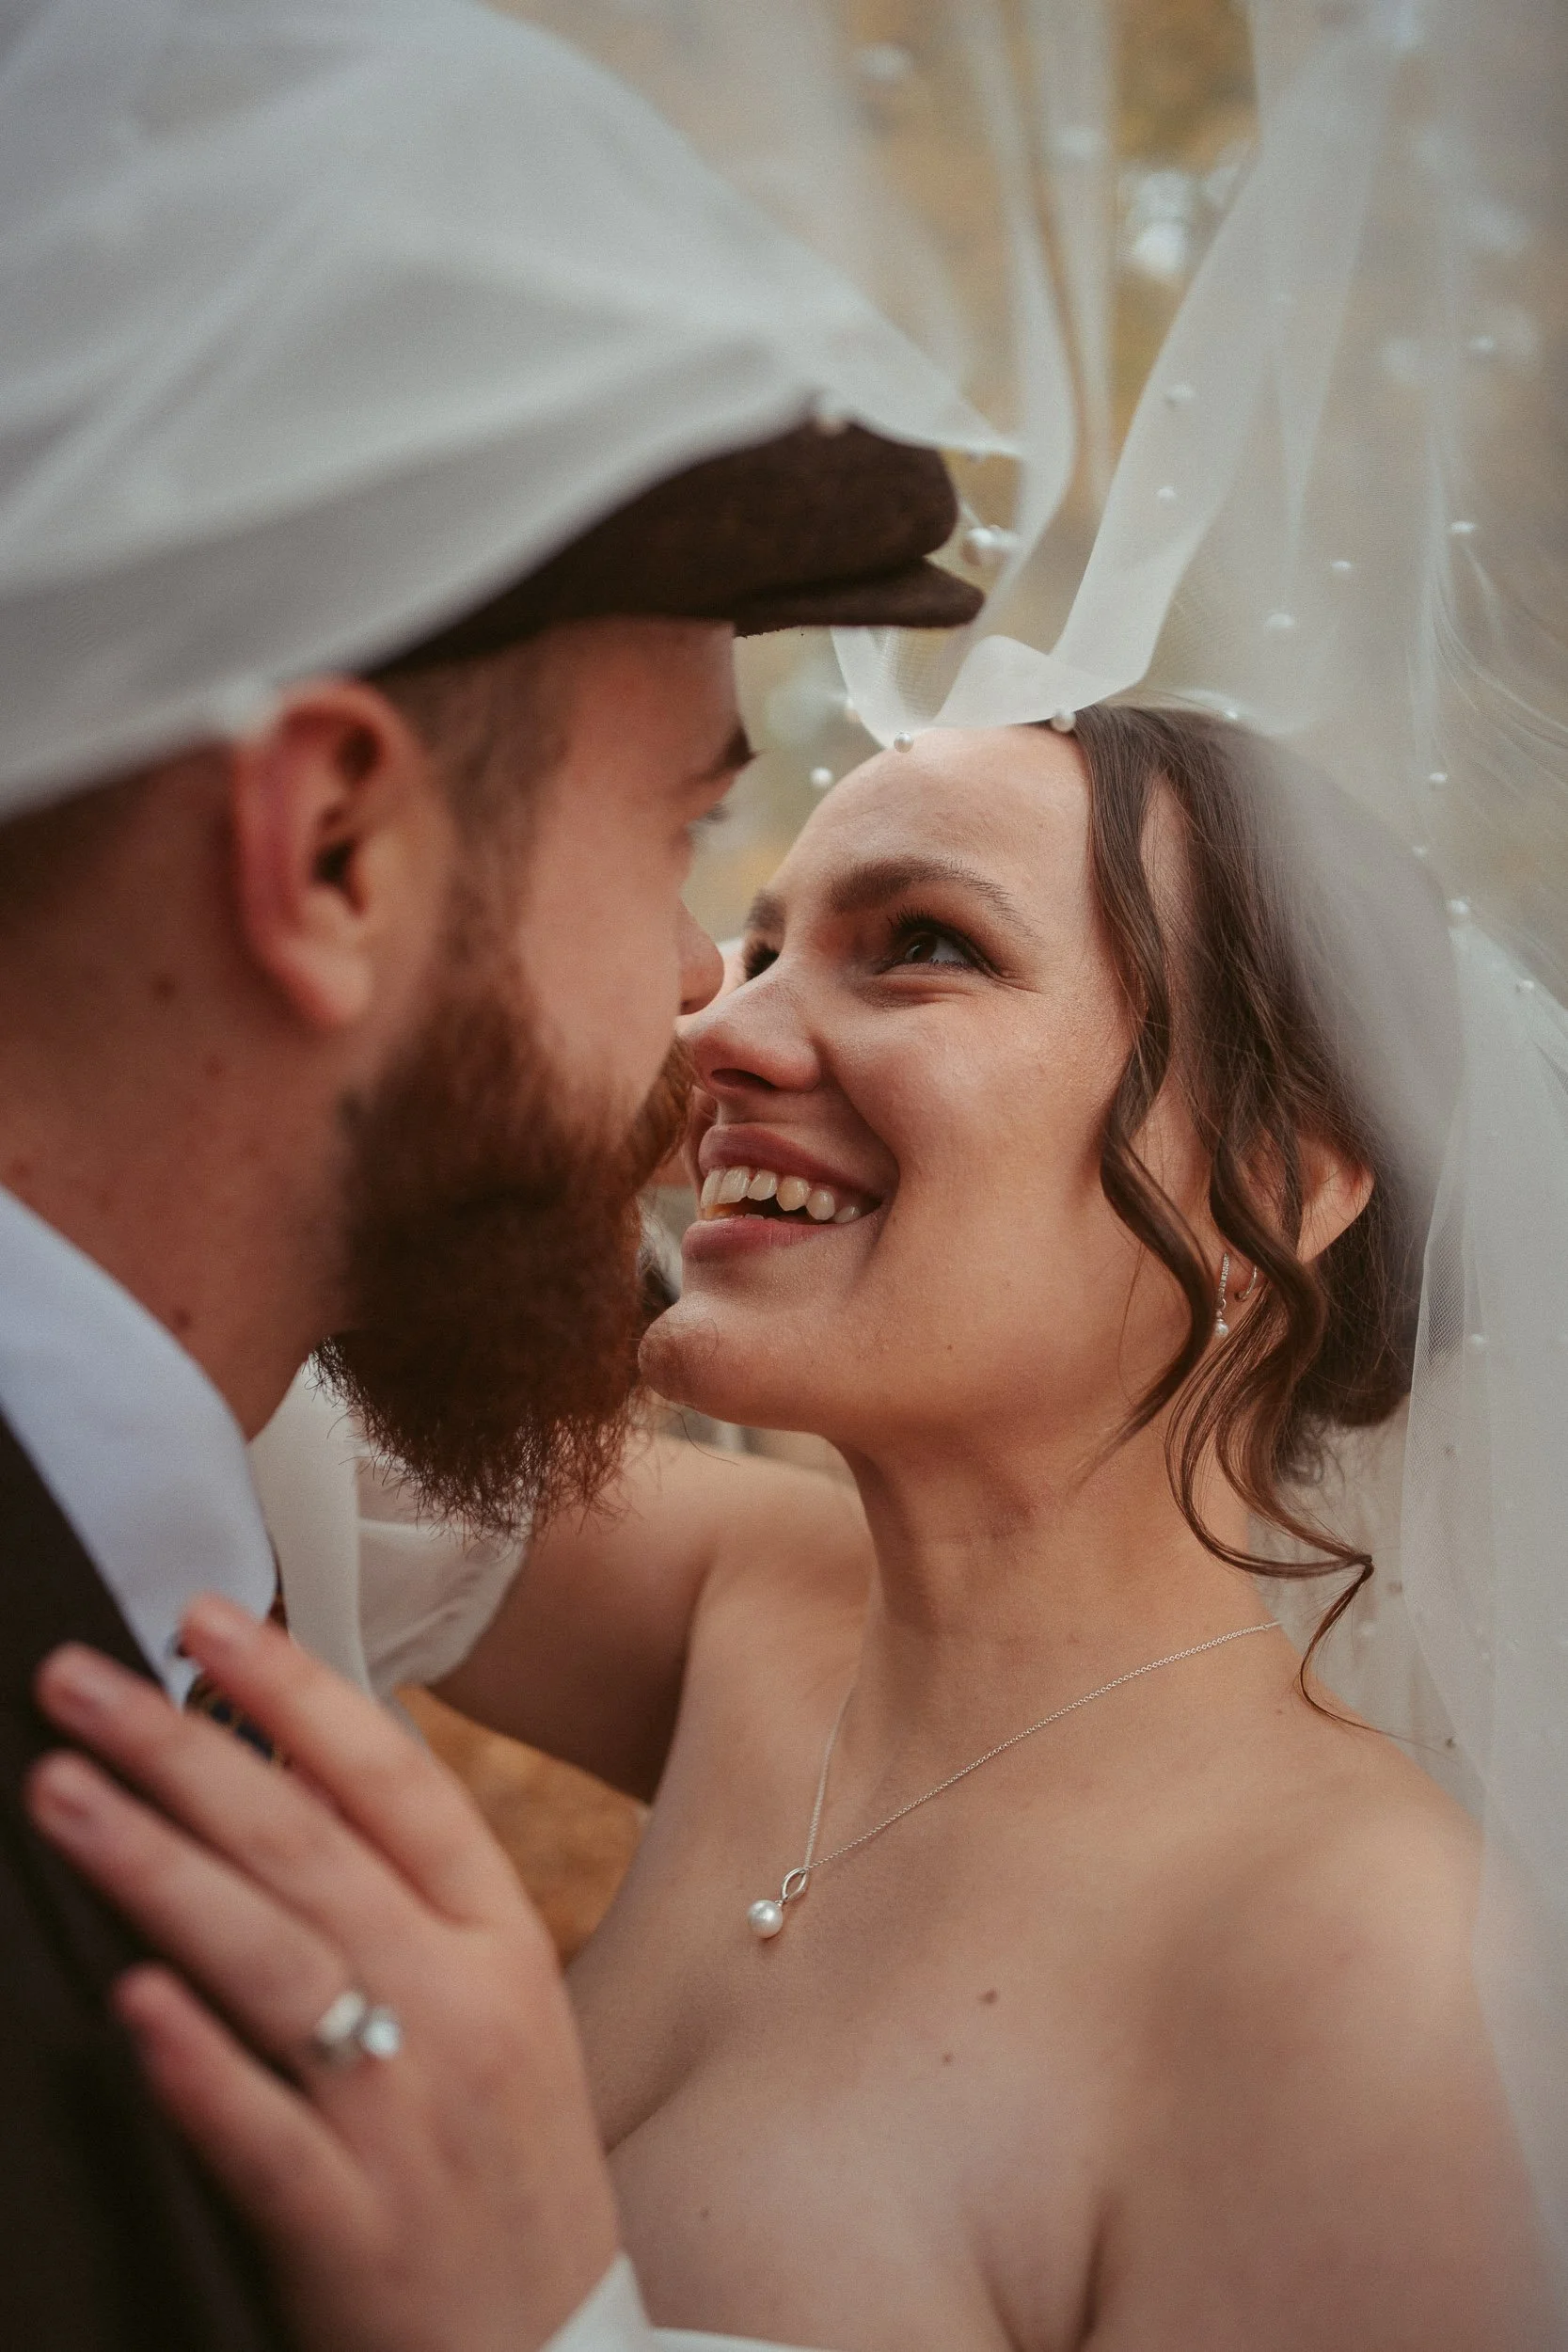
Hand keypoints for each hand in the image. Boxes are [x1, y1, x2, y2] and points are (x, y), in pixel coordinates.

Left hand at [26, 1597, 619, 2351]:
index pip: (394, 1782)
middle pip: (307, 1847)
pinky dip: (196, 2064)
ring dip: (157, 1866)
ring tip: (58, 1792)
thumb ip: (405, 1904)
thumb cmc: (505, 2172)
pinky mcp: (355, 2230)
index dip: (297, 1690)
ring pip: (272, 1962)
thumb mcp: (497, 2012)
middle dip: (183, 1748)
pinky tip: (128, 1997)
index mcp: (500, 1942)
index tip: (204, 1619)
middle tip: (77, 1678)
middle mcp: (463, 2006)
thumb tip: (282, 1777)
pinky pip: (263, 2133)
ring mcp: (410, 2118)